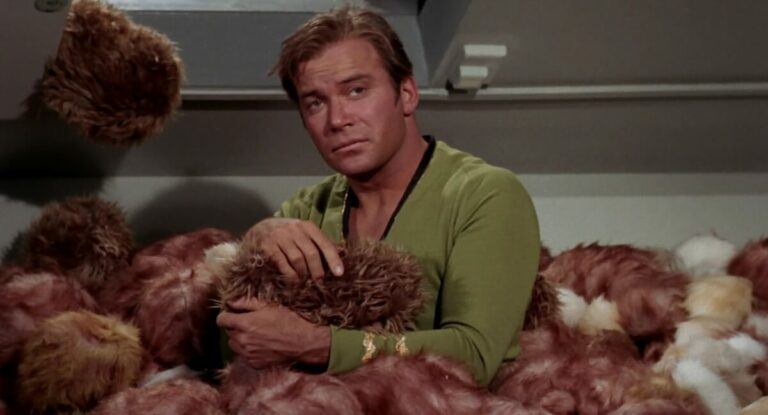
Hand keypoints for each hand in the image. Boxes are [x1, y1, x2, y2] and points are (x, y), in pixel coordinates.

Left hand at [216, 298, 330, 367]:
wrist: (302, 343)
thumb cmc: (287, 321)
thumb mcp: (269, 306)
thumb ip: (247, 303)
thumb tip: (230, 302)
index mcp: (244, 324)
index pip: (221, 320)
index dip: (226, 315)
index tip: (234, 314)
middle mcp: (242, 340)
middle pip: (228, 332)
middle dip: (235, 327)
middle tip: (250, 323)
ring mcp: (247, 354)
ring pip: (234, 345)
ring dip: (240, 339)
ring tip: (256, 335)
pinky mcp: (254, 363)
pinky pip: (244, 355)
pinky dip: (248, 351)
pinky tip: (262, 346)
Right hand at [244, 218, 343, 279]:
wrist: (258, 229)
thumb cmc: (287, 235)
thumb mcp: (303, 233)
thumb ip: (319, 242)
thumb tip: (342, 254)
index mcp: (307, 226)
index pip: (324, 243)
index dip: (333, 259)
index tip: (340, 273)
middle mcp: (294, 229)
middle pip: (312, 253)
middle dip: (318, 271)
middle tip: (320, 283)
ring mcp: (280, 237)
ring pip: (298, 259)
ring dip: (303, 274)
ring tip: (305, 282)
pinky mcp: (268, 246)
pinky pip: (283, 264)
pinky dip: (290, 275)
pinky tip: (293, 281)